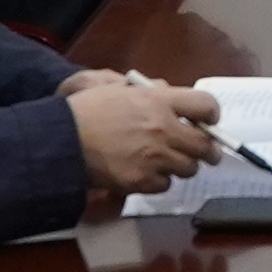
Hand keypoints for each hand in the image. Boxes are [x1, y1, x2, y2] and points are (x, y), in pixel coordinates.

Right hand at [72, 75, 222, 196]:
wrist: (61, 140)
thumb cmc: (85, 110)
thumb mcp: (114, 86)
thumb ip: (146, 89)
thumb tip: (167, 90)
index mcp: (159, 101)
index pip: (206, 105)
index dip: (211, 114)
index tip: (208, 120)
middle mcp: (164, 129)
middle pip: (205, 145)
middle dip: (208, 149)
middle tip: (204, 151)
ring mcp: (155, 158)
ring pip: (189, 168)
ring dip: (182, 165)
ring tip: (168, 161)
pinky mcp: (142, 181)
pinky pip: (165, 185)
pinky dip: (160, 181)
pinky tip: (146, 173)